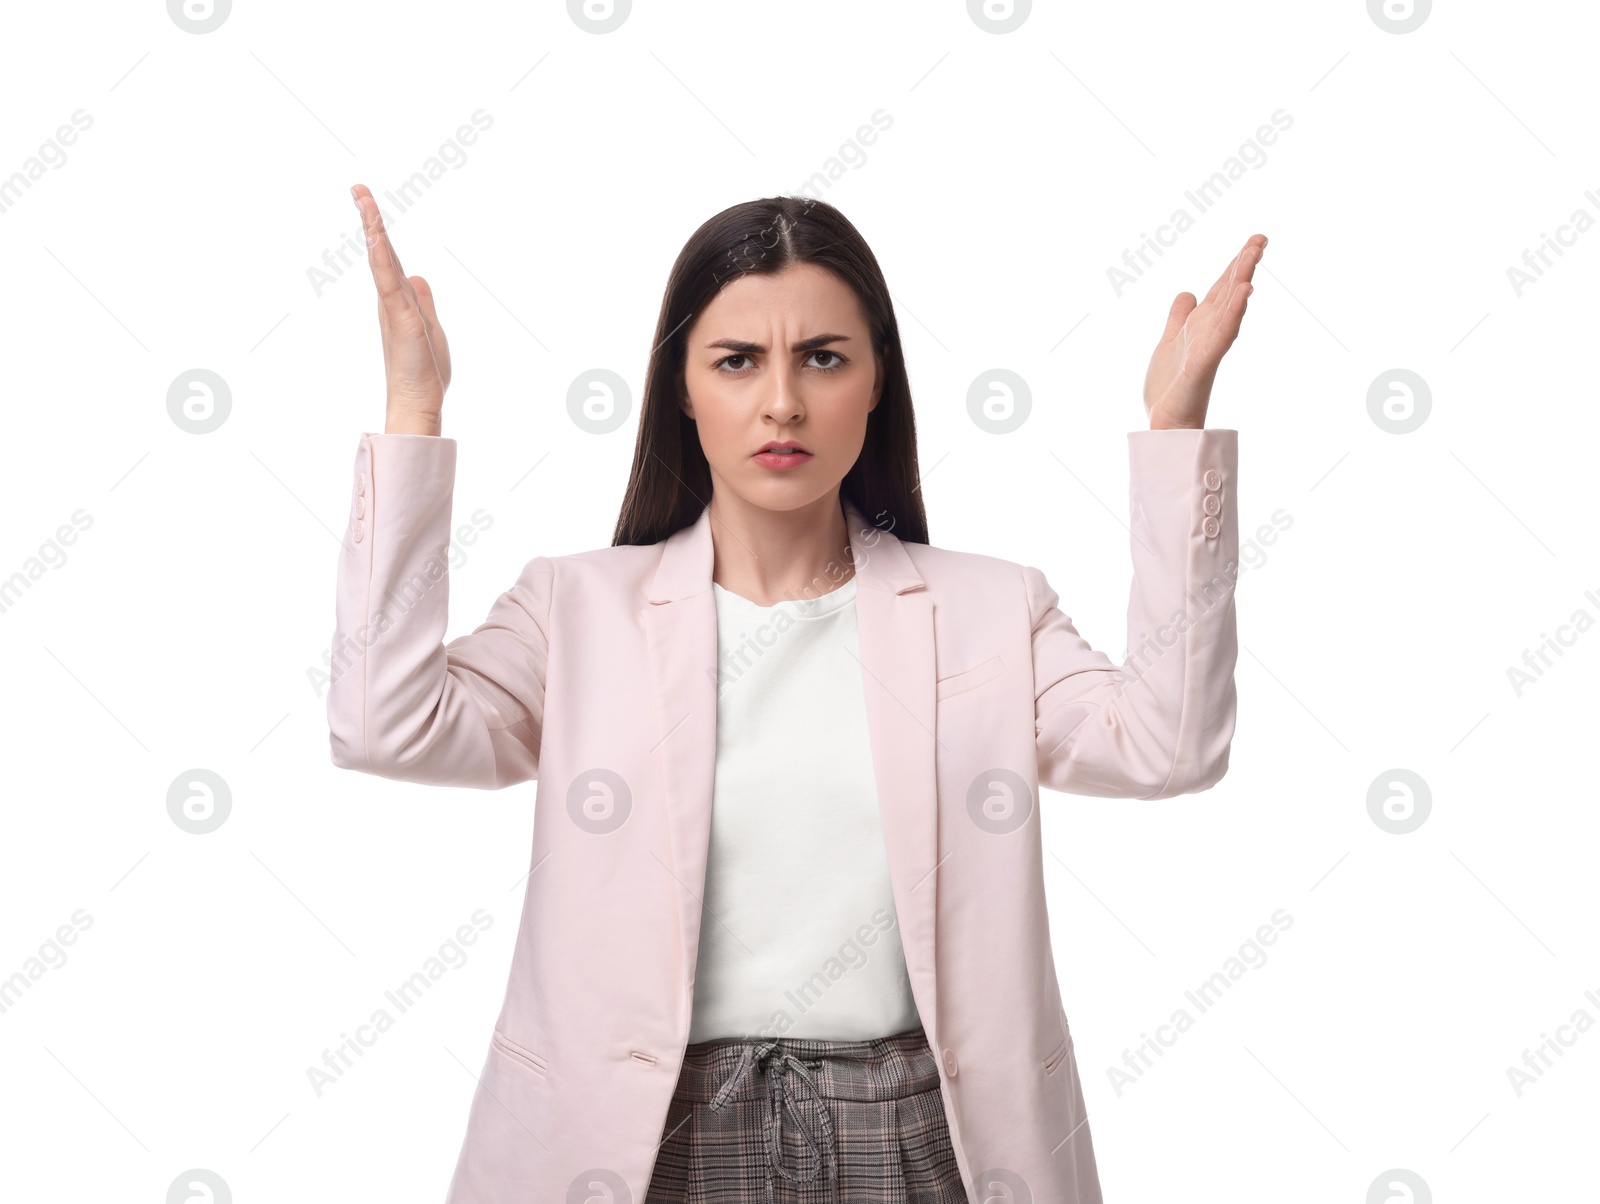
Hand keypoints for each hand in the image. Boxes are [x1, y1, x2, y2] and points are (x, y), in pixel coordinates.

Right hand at [353, 183, 451, 435]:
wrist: (418, 401)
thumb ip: (423, 300)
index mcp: (398, 300)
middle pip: (380, 251)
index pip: (389, 258)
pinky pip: (389, 281)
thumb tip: (418, 276)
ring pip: (382, 260)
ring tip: (362, 199)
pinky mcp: (401, 317)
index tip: (366, 203)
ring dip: (373, 228)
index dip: (378, 231)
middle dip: (370, 218)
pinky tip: (376, 236)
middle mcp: (391, 299)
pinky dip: (382, 257)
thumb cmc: (422, 371)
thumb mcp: (430, 326)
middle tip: (358, 188)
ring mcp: (394, 307)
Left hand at [1142, 233, 1265, 429]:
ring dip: (1241, 280)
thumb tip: (1187, 292)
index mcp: (1200, 325)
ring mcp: (1208, 345)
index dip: (1235, 264)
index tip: (1254, 241)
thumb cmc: (1170, 388)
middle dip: (1243, 264)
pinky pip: (1221, 333)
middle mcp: (1208, 331)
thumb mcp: (1169, 341)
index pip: (1221, 288)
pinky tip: (1243, 292)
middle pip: (1229, 291)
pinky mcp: (1204, 361)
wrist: (1165, 421)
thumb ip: (1179, 317)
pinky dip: (1233, 312)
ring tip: (1254, 254)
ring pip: (1229, 306)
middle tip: (1262, 238)